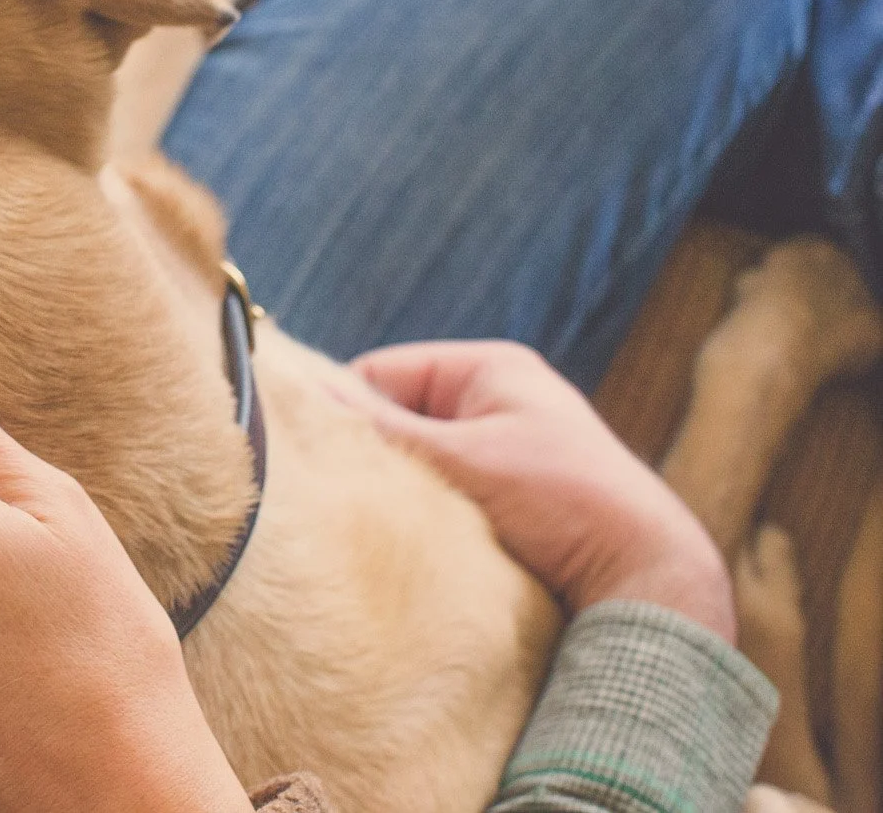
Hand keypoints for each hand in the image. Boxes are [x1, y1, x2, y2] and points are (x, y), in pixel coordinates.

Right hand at [344, 340, 735, 641]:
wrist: (645, 579)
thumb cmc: (565, 502)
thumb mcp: (464, 458)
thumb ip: (381, 428)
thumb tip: (299, 393)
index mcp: (488, 367)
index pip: (379, 373)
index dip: (346, 412)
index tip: (320, 456)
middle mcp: (494, 400)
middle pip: (395, 419)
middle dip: (375, 456)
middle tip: (352, 493)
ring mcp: (501, 448)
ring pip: (416, 463)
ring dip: (403, 492)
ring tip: (393, 521)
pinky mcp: (507, 497)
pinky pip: (442, 494)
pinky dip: (426, 515)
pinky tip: (420, 540)